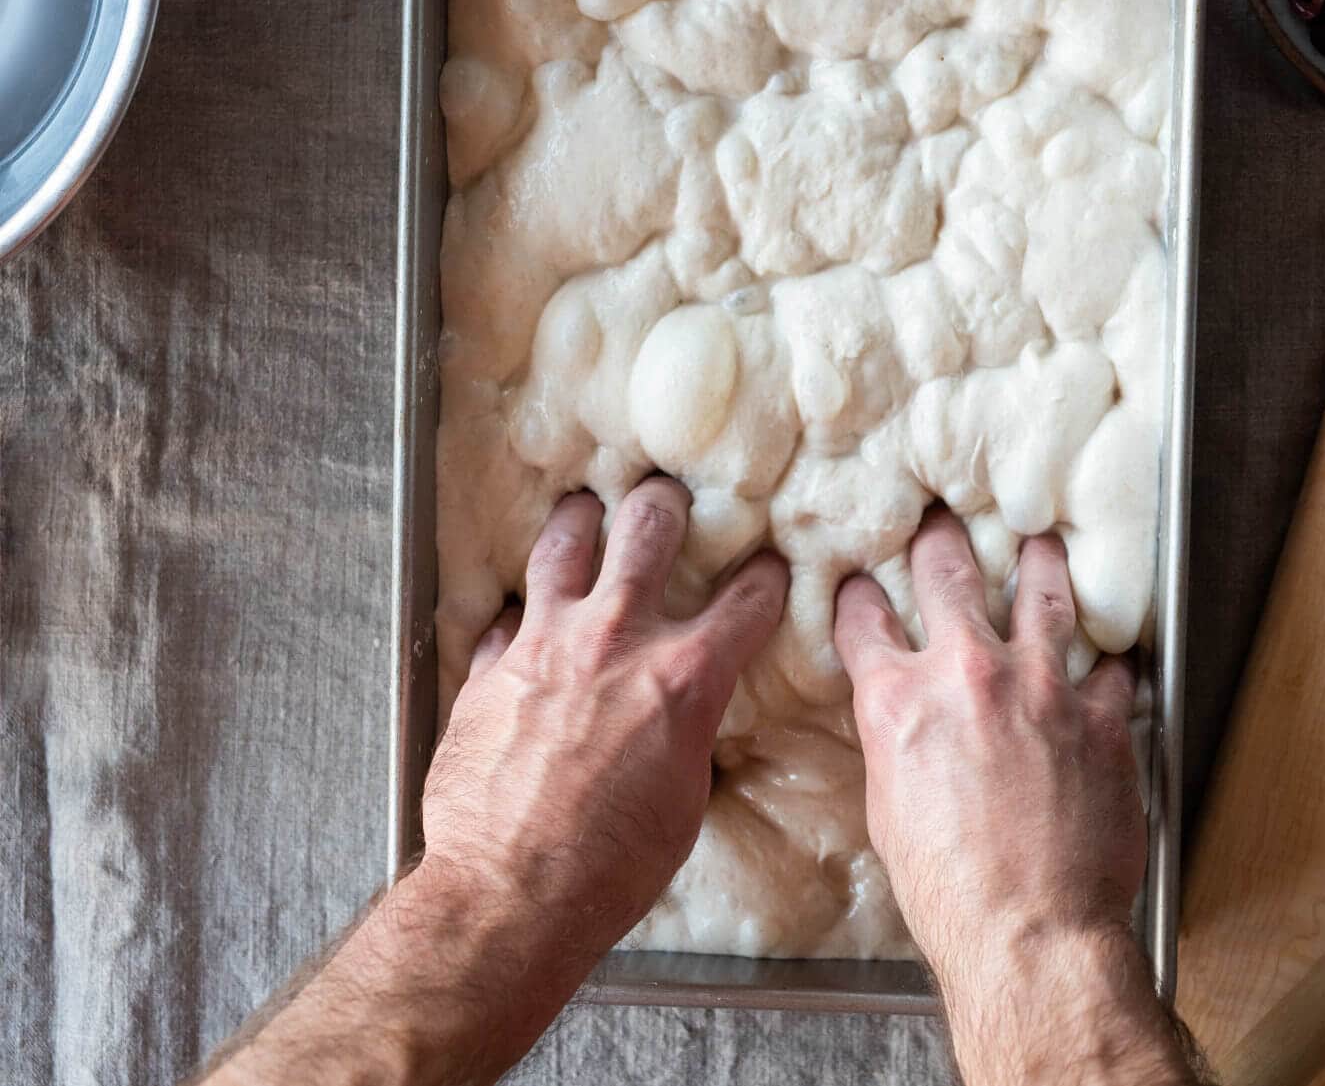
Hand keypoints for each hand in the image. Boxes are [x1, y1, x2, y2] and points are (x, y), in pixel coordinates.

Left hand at [422, 479, 788, 953]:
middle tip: (667, 501)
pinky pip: (504, 617)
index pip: (747, 598)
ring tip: (586, 510)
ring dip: (581, 520)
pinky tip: (520, 616)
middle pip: (650, 528)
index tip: (767, 566)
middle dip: (666, 505)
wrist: (513, 892)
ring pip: (564, 542)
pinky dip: (518, 614)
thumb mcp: (685, 798)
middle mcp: (618, 638)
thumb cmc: (613, 864)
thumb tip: (686, 717)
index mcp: (686, 675)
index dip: (765, 576)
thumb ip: (688, 731)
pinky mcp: (489, 669)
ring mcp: (546, 643)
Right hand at [833, 509, 1142, 979]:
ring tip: (1042, 544)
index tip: (862, 584)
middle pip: (948, 575)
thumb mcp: (889, 810)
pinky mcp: (1100, 717)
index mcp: (899, 703)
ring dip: (1040, 564)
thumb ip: (898, 746)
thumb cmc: (952, 892)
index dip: (859, 596)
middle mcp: (967, 676)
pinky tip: (1114, 650)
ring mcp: (1041, 688)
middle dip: (942, 541)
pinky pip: (1113, 665)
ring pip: (1043, 594)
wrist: (1029, 930)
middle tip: (944, 522)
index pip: (865, 622)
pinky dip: (1110, 658)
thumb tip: (908, 725)